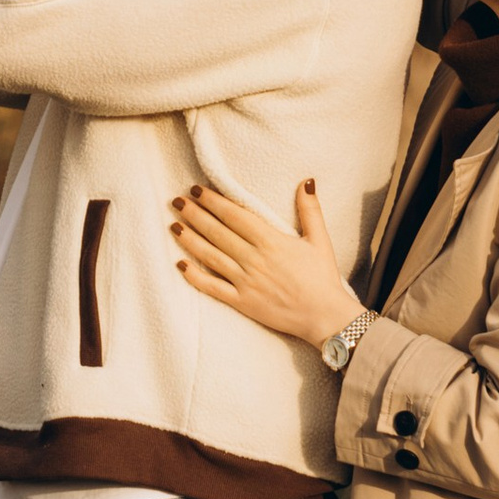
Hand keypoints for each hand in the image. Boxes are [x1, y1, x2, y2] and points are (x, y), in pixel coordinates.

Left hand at [170, 177, 358, 347]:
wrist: (324, 317)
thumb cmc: (322, 278)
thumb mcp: (320, 240)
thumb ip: (310, 210)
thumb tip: (307, 181)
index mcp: (272, 241)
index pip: (235, 215)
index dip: (214, 201)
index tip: (197, 190)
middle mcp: (254, 259)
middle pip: (218, 232)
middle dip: (195, 214)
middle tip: (176, 201)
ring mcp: (246, 282)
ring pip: (211, 256)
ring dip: (190, 239)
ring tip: (173, 225)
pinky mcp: (242, 302)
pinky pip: (213, 287)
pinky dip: (195, 276)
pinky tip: (180, 265)